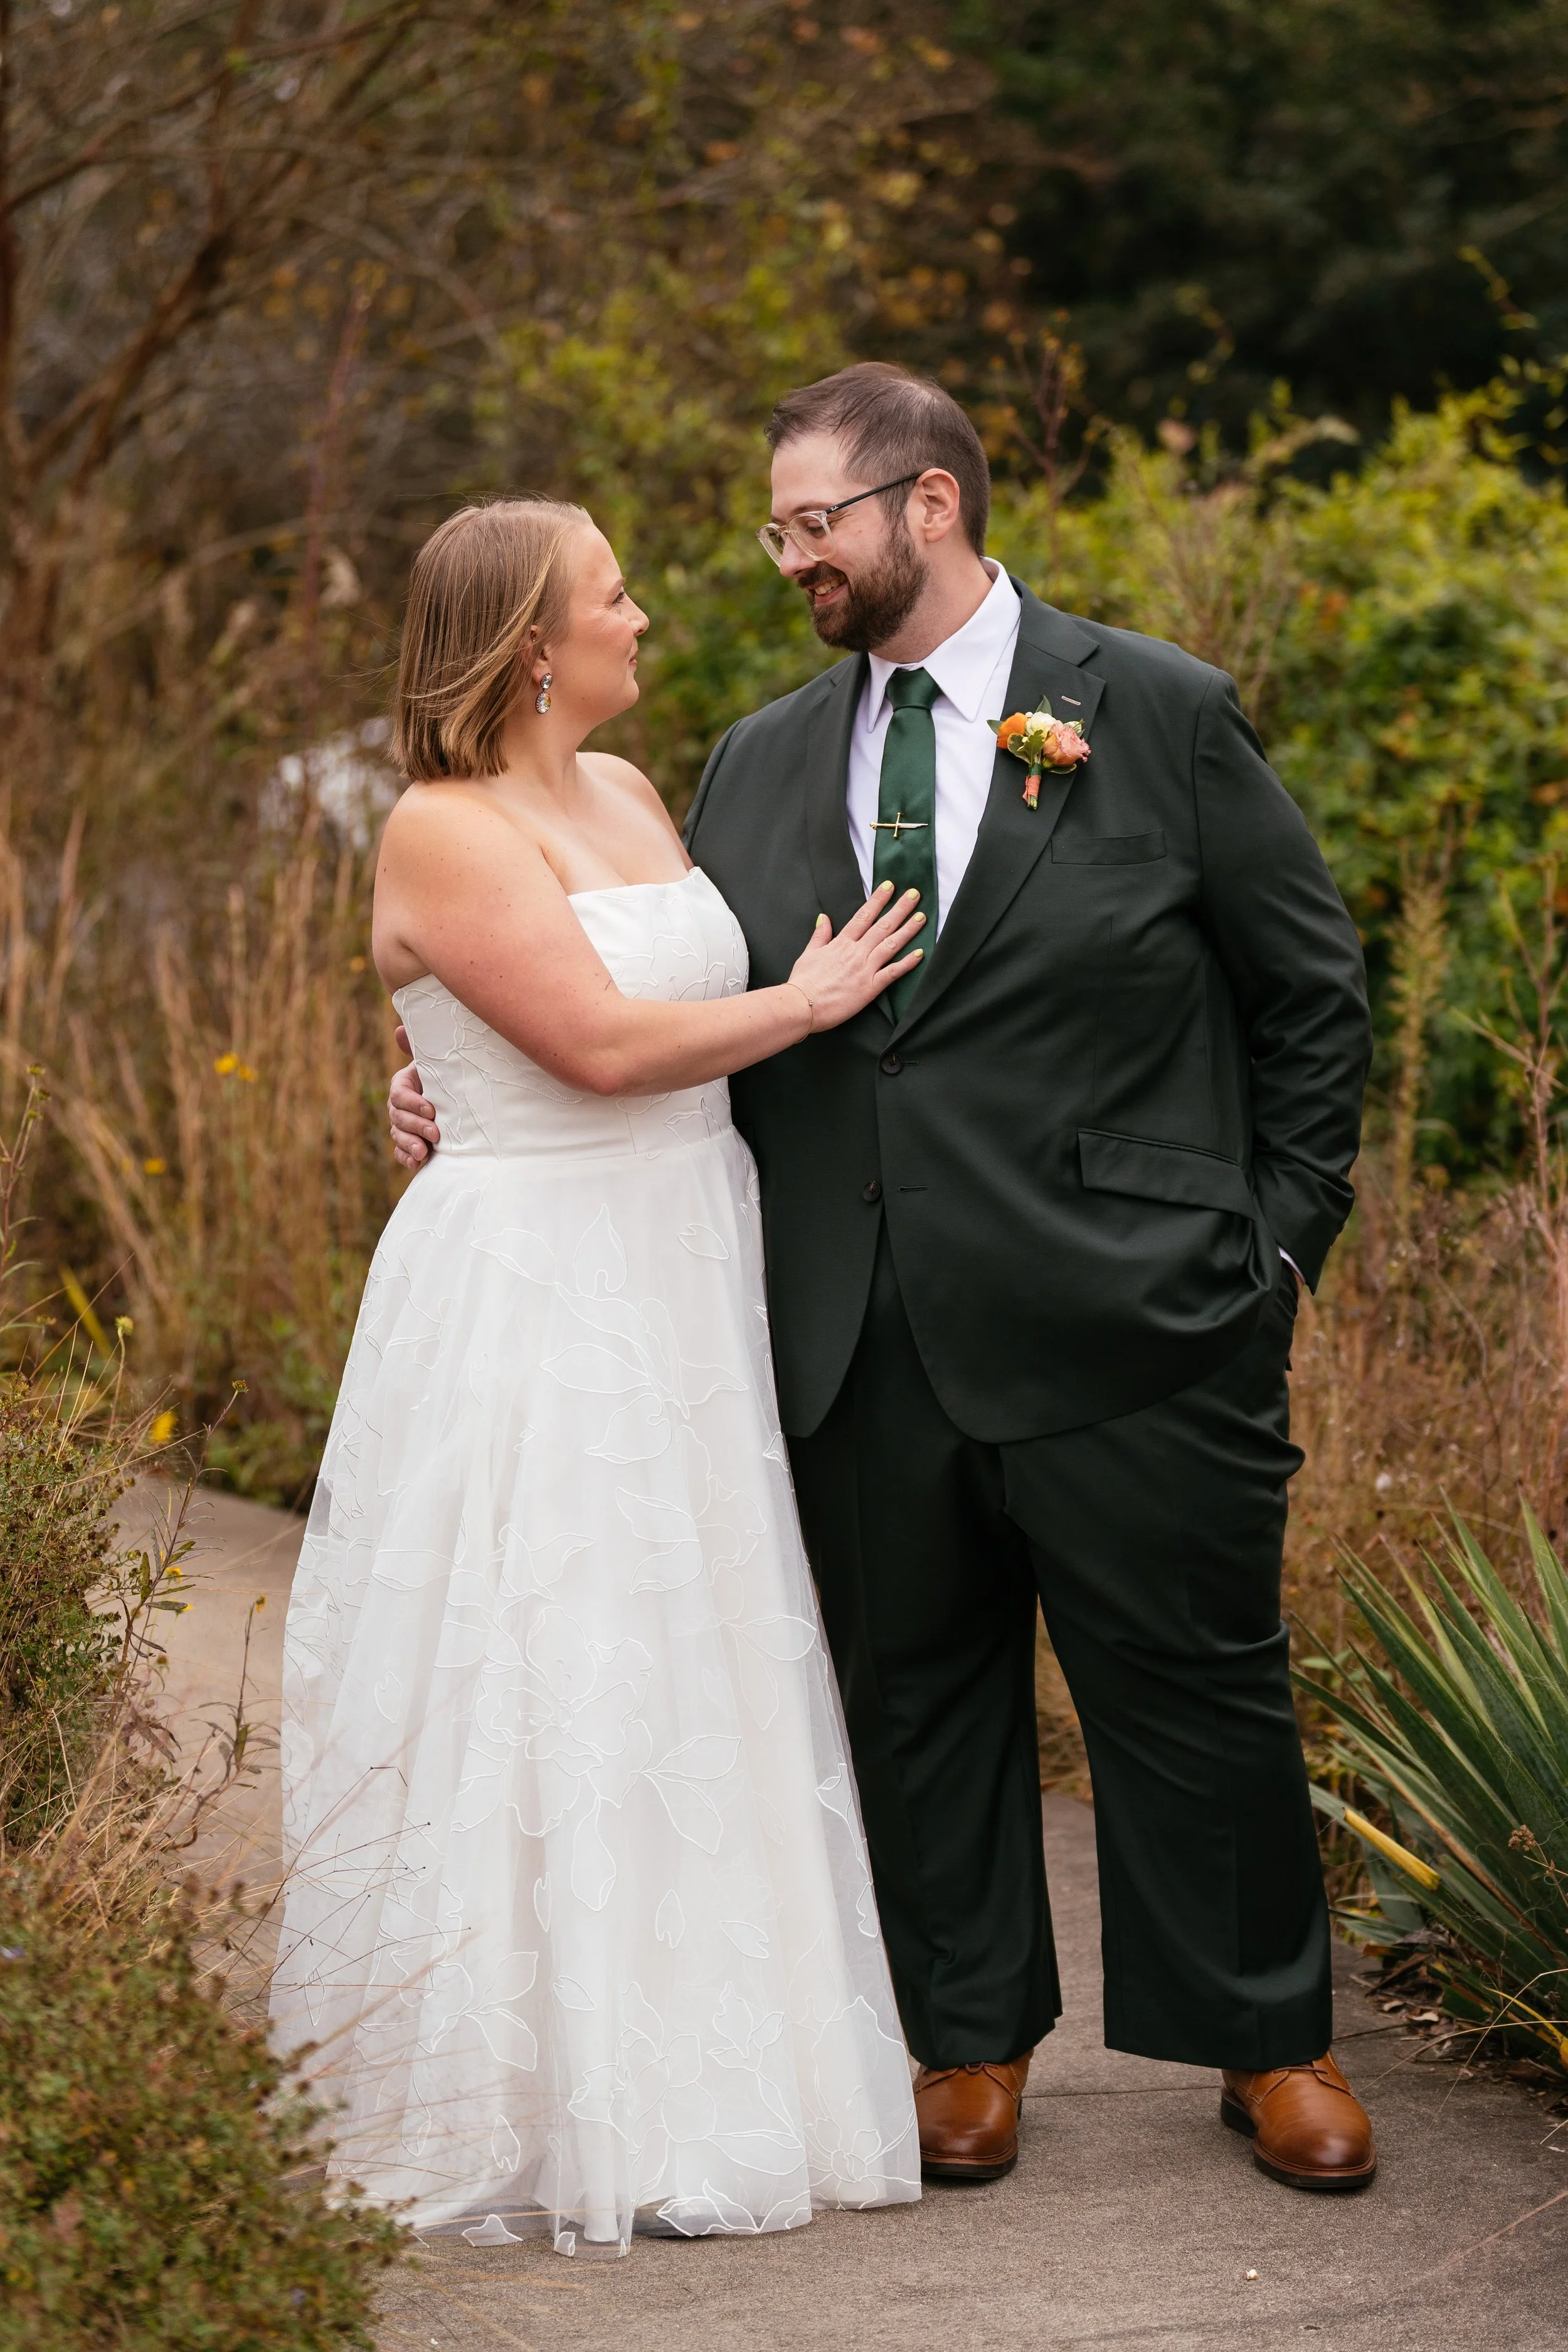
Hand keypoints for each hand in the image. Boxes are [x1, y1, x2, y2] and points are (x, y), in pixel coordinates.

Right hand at [388, 1025, 439, 1169]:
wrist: (463, 1103)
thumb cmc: (451, 1078)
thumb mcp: (440, 1064)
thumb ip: (422, 1049)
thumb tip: (399, 1030)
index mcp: (404, 1084)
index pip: (399, 1094)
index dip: (413, 1103)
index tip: (431, 1109)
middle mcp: (400, 1106)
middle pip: (398, 1117)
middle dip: (415, 1126)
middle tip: (435, 1133)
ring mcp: (403, 1126)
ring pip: (398, 1135)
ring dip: (409, 1144)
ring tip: (423, 1153)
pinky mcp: (410, 1143)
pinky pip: (401, 1152)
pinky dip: (406, 1158)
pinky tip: (415, 1164)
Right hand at [787, 882, 926, 1031]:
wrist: (801, 1005)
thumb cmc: (802, 982)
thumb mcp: (808, 954)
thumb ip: (820, 935)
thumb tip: (824, 917)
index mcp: (841, 943)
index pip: (863, 916)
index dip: (878, 900)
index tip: (890, 886)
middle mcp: (856, 952)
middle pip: (882, 926)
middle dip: (900, 908)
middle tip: (915, 894)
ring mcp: (864, 969)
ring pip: (891, 944)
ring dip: (908, 930)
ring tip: (922, 916)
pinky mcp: (870, 988)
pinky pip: (892, 972)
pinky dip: (907, 963)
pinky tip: (920, 953)